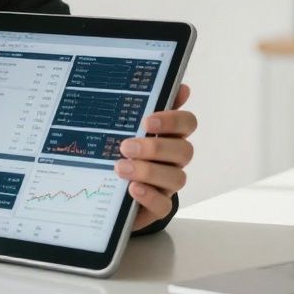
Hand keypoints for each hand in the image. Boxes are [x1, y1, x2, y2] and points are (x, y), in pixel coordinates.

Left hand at [117, 83, 195, 230]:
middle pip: (184, 151)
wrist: (107, 192)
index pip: (187, 123)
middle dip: (155, 148)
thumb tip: (179, 87)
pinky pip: (163, 205)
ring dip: (148, 171)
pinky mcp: (157, 207)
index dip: (172, 120)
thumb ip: (146, 107)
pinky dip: (149, 196)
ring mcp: (167, 184)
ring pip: (176, 178)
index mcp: (169, 136)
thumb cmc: (121, 153)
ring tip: (120, 168)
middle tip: (126, 146)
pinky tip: (132, 188)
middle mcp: (173, 160)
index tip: (148, 121)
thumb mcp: (125, 128)